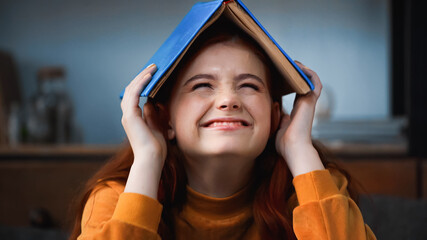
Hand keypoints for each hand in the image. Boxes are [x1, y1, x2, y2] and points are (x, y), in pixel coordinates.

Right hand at [121, 64, 166, 165]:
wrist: (152, 159)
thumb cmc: (156, 147)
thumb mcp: (156, 126)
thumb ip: (153, 114)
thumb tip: (151, 101)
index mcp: (133, 118)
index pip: (135, 95)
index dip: (142, 83)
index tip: (152, 74)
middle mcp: (128, 115)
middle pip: (131, 90)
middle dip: (142, 77)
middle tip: (153, 67)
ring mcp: (127, 115)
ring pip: (131, 89)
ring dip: (142, 77)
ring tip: (152, 68)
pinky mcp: (130, 116)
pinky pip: (133, 94)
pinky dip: (141, 83)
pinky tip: (149, 76)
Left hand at [275, 61, 324, 175]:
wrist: (293, 147)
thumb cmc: (284, 143)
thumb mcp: (276, 127)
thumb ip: (275, 117)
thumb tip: (272, 107)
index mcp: (296, 111)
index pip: (295, 93)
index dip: (289, 83)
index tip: (280, 75)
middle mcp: (304, 105)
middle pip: (302, 84)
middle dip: (295, 74)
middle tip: (284, 65)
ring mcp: (308, 102)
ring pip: (310, 81)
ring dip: (303, 71)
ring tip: (292, 63)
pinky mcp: (310, 100)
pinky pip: (315, 82)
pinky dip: (309, 73)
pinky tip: (299, 66)